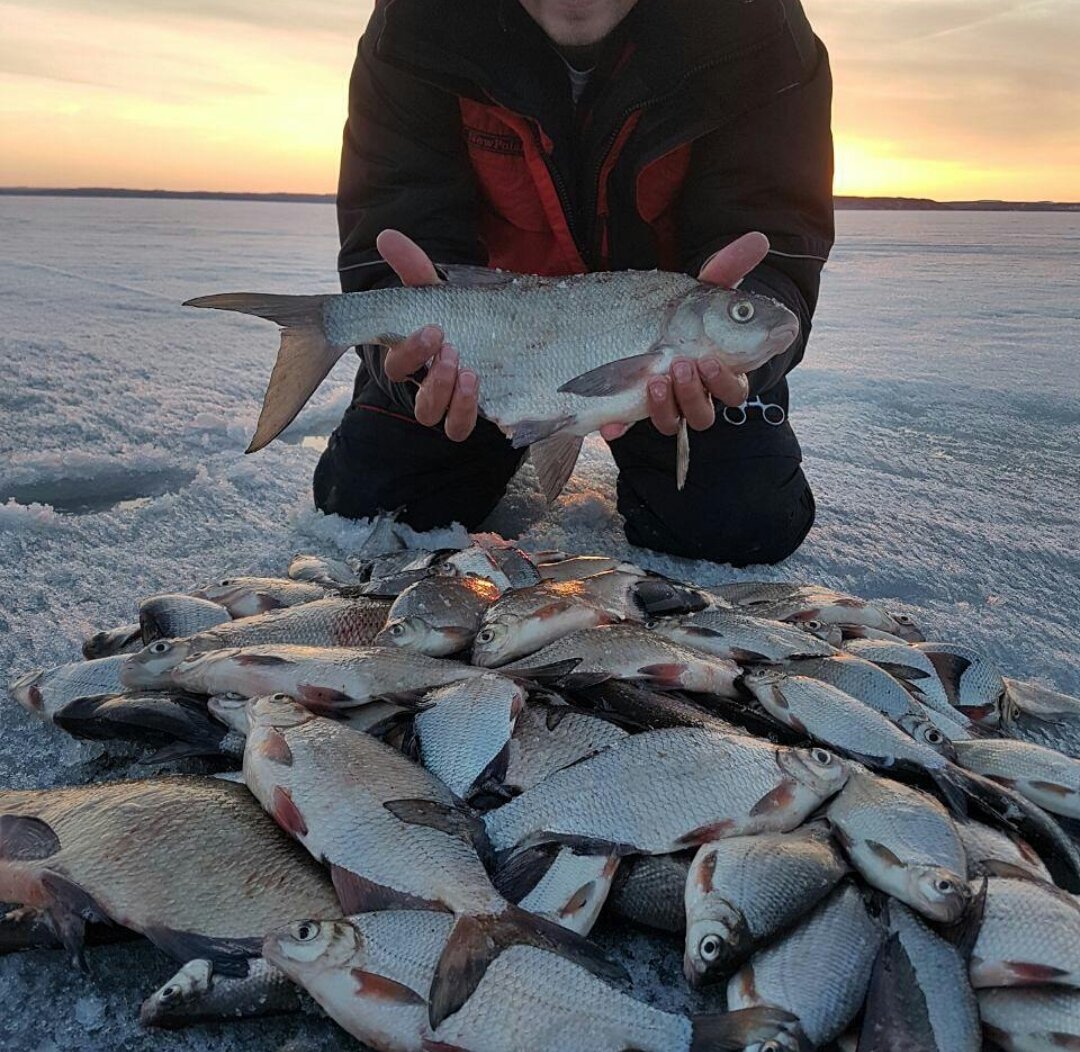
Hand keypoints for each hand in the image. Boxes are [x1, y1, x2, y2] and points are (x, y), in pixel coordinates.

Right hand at [376, 229, 478, 441]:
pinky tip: (478, 388)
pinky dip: (465, 413)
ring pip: (434, 417)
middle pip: (416, 398)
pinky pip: (458, 428)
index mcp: (410, 359)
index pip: (396, 365)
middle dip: (433, 377)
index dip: (410, 351)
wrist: (485, 336)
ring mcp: (445, 404)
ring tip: (468, 371)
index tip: (434, 328)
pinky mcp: (468, 414)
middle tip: (452, 348)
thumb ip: (412, 267)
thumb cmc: (451, 316)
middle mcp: (424, 386)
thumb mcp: (435, 293)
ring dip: (448, 397)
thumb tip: (386, 235)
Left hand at [599, 231, 769, 441]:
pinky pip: (626, 427)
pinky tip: (611, 424)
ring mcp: (663, 404)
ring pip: (672, 422)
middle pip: (704, 414)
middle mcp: (695, 395)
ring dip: (666, 406)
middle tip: (682, 365)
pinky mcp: (631, 408)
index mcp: (720, 372)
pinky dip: (618, 427)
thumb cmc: (687, 312)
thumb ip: (729, 269)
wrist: (643, 323)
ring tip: (654, 379)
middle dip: (694, 393)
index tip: (709, 359)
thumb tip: (759, 238)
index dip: (724, 381)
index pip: (734, 391)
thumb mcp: (703, 290)